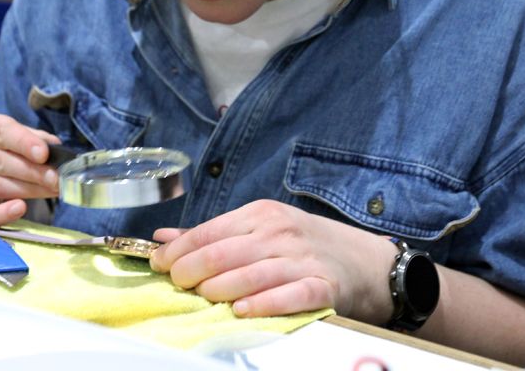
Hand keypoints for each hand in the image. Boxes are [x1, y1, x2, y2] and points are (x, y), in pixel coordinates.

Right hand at [0, 112, 62, 226]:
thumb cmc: (7, 144)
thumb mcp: (21, 133)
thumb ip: (38, 139)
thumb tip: (56, 150)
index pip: (3, 133)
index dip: (25, 143)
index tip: (44, 154)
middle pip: (1, 163)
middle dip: (33, 172)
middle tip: (56, 179)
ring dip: (28, 190)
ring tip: (51, 191)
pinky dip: (0, 214)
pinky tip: (20, 208)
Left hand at [149, 199, 394, 321]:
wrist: (367, 262)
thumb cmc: (305, 246)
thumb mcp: (261, 229)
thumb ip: (212, 235)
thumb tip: (162, 239)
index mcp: (261, 214)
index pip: (210, 231)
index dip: (179, 249)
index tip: (157, 264)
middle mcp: (280, 232)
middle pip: (224, 252)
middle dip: (192, 270)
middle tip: (177, 284)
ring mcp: (302, 258)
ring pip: (251, 273)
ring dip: (220, 288)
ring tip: (203, 298)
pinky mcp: (323, 286)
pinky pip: (289, 294)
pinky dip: (263, 303)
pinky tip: (242, 311)